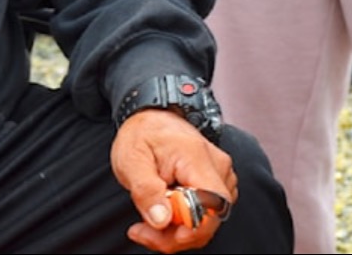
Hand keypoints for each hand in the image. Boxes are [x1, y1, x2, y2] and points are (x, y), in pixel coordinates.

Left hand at [111, 108, 237, 252]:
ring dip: (177, 230)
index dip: (192, 229)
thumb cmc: (142, 133)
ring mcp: (219, 174)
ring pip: (208, 219)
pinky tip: (162, 213)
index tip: (160, 232)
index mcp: (197, 158)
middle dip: (176, 235)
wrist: (151, 116)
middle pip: (211, 219)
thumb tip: (162, 220)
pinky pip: (205, 212)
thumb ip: (146, 189)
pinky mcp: (214, 182)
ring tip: (148, 219)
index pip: (212, 205)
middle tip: (142, 230)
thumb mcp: (131, 159)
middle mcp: (217, 167)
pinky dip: (183, 221)